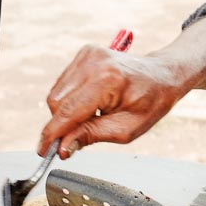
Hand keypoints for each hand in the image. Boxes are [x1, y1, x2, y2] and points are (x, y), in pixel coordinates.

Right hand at [39, 45, 184, 157]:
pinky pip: (64, 84)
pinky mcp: (84, 53)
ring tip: (96, 114)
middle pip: (56, 103)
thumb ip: (91, 136)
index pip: (67, 112)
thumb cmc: (151, 102)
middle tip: (81, 136)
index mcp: (107, 81)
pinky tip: (93, 102)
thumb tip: (63, 147)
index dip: (52, 134)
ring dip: (68, 111)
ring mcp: (88, 55)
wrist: (162, 75)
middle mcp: (94, 62)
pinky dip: (72, 99)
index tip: (43, 151)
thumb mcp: (126, 129)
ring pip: (56, 94)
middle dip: (63, 124)